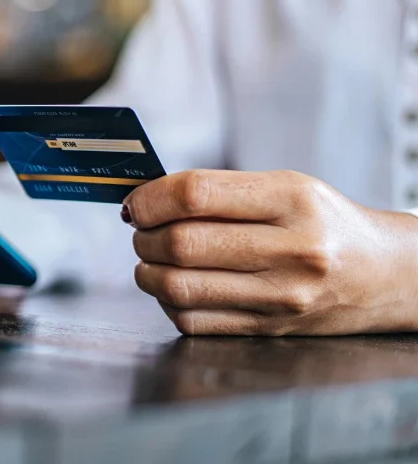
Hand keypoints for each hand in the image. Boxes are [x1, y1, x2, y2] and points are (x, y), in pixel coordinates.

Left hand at [124, 170, 417, 335]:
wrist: (381, 274)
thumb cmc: (322, 223)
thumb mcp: (285, 186)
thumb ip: (217, 190)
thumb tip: (144, 201)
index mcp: (291, 200)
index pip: (195, 195)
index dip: (150, 198)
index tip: (136, 203)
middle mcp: (291, 250)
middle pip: (181, 243)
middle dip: (143, 236)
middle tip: (141, 230)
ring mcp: (281, 297)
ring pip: (178, 287)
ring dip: (146, 271)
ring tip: (151, 258)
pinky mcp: (268, 330)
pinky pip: (191, 320)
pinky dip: (167, 302)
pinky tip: (176, 285)